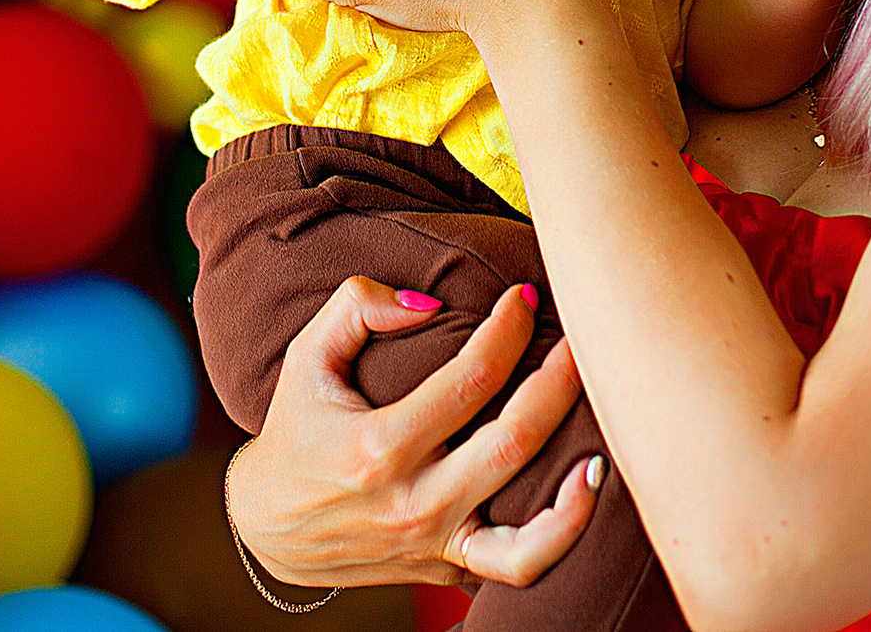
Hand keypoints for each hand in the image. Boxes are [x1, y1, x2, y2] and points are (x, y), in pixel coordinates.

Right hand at [228, 277, 601, 589]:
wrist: (267, 528)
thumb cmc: (297, 430)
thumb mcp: (306, 358)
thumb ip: (357, 307)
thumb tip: (428, 299)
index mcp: (378, 447)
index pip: (471, 380)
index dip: (508, 330)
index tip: (526, 298)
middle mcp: (412, 504)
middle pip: (514, 444)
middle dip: (561, 384)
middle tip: (585, 339)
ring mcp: (433, 547)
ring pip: (527, 545)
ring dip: (578, 502)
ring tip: (603, 452)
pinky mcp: (446, 572)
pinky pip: (514, 568)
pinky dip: (556, 539)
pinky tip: (579, 495)